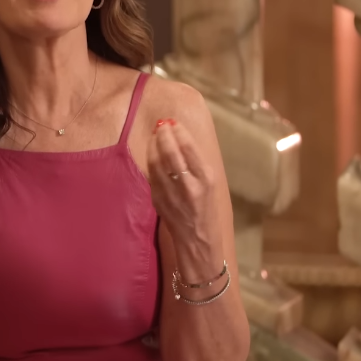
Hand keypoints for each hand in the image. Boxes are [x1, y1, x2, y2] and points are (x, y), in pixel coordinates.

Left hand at [147, 119, 216, 240]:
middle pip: (170, 152)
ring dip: (154, 145)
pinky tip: (152, 151)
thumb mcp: (209, 183)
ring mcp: (171, 193)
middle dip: (163, 134)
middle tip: (160, 124)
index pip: (188, 148)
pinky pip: (151, 174)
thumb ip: (195, 162)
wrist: (197, 238)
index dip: (178, 131)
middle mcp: (188, 185)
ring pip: (156, 162)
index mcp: (205, 178)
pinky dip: (150, 159)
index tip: (173, 122)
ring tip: (155, 135)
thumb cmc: (206, 207)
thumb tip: (179, 136)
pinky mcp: (158, 199)